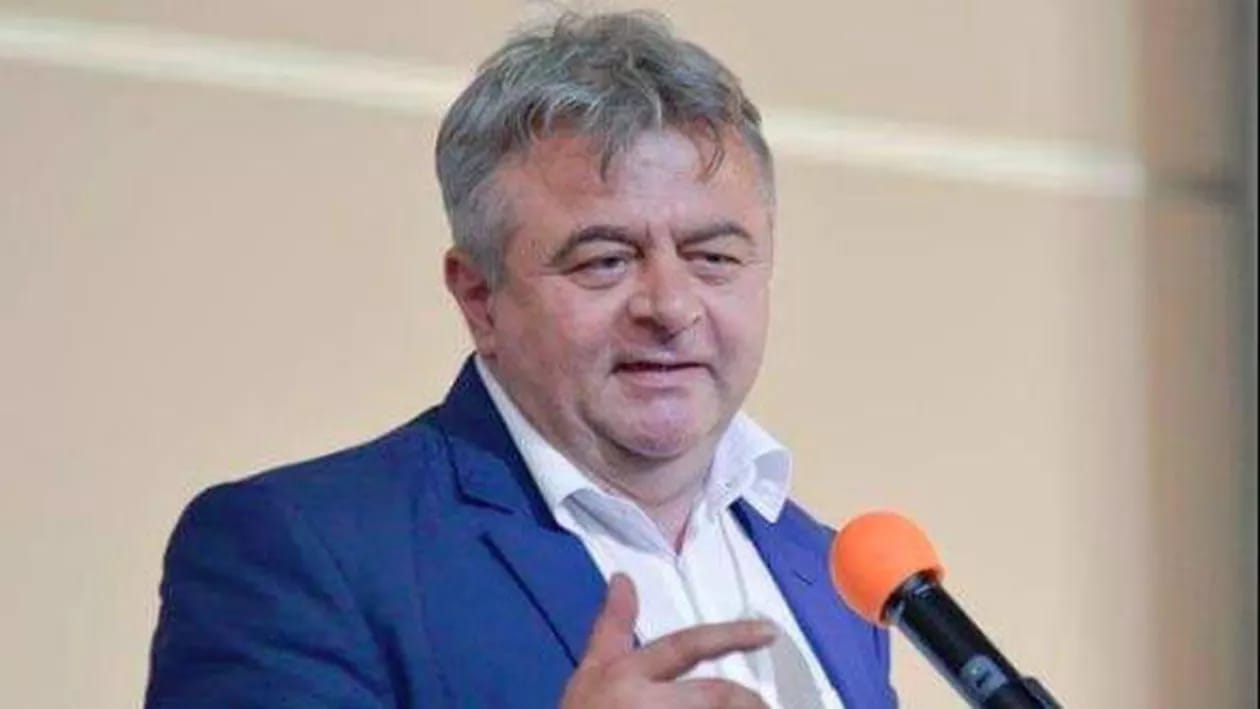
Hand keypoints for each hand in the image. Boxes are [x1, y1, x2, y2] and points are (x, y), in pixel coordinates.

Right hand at [560, 573, 775, 708]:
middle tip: (767, 706)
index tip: (770, 631)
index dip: (731, 637)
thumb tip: (624, 578)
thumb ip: (612, 628)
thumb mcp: (589, 673)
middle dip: (749, 701)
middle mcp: (645, 703)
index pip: (686, 647)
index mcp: (626, 675)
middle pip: (716, 695)